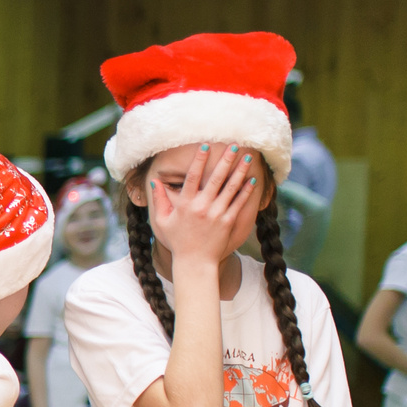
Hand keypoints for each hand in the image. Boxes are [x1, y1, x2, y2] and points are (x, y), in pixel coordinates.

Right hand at [146, 141, 256, 269]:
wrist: (195, 262)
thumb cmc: (177, 241)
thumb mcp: (162, 221)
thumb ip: (159, 200)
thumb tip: (155, 182)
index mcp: (185, 204)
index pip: (193, 176)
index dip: (199, 160)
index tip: (206, 145)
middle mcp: (202, 206)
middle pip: (216, 178)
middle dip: (225, 160)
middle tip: (234, 146)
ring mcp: (216, 214)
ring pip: (231, 187)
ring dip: (240, 171)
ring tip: (246, 158)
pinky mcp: (228, 221)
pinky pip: (239, 202)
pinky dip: (246, 190)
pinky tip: (252, 179)